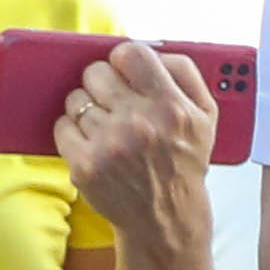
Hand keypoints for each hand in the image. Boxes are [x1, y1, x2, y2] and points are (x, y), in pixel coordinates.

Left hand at [48, 36, 221, 259]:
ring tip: (106, 126)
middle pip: (95, 72)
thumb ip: (186, 74)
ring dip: (86, 108)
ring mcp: (110, 145)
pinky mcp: (86, 166)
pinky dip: (72, 131)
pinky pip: (62, 126)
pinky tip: (92, 142)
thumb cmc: (183, 163)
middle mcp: (140, 124)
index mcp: (172, 107)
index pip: (131, 53)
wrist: (167, 221)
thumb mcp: (206, 118)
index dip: (123, 59)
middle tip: (114, 100)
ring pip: (75, 99)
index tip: (124, 71)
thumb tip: (151, 48)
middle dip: (101, 83)